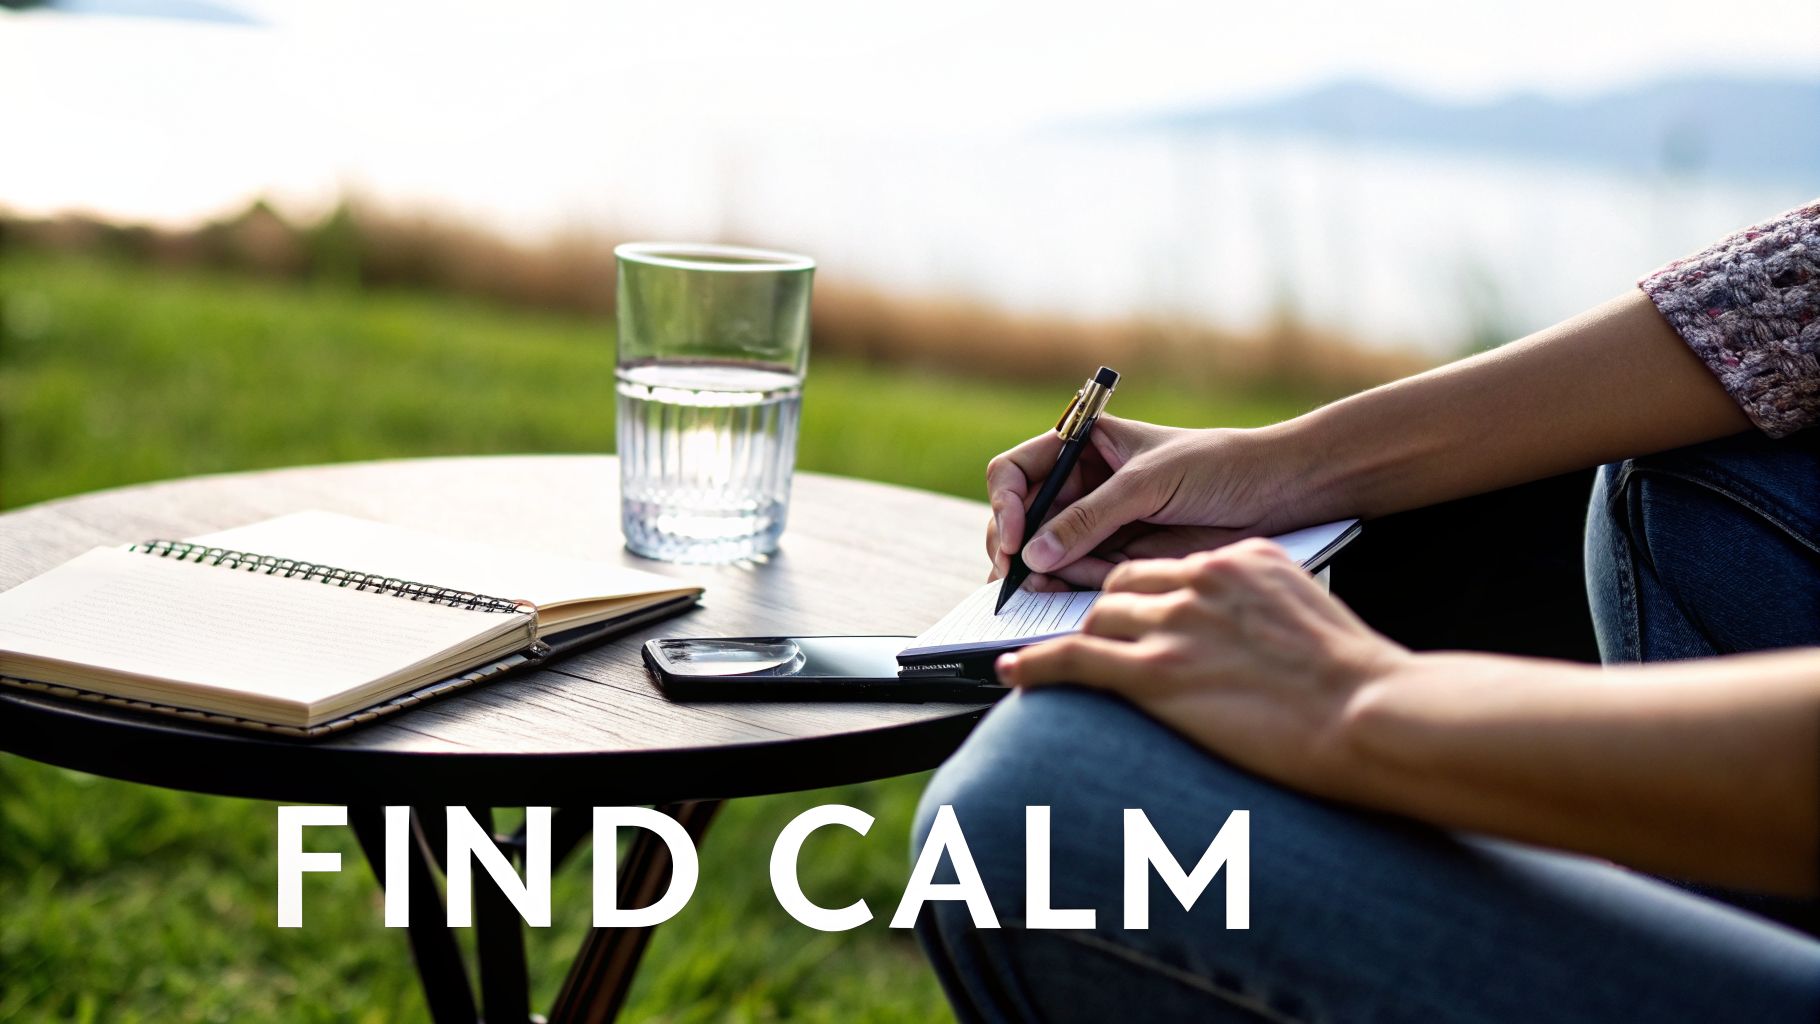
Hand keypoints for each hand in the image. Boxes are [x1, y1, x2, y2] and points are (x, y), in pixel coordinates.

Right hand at [985, 416, 1303, 587]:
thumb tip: (1033, 554)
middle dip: (1013, 547)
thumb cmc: (1216, 465)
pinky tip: (1067, 596)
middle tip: (1015, 577)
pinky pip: (1077, 575)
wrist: (1276, 493)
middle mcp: (1082, 485)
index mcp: (1082, 447)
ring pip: (1044, 553)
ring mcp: (1098, 523)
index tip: (1012, 536)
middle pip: (1021, 519)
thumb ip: (1089, 519)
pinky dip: (1066, 588)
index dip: (1005, 503)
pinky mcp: (1119, 557)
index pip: (1016, 471)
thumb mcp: (1146, 483)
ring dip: (1036, 574)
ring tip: (1038, 594)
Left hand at [995, 539, 1408, 795]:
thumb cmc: (1360, 682)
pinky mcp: (1157, 671)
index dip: (1144, 594)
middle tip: (1099, 643)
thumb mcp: (1310, 616)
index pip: (1169, 566)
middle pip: (1124, 586)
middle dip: (1107, 614)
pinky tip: (1014, 673)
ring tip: (1061, 667)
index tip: (1134, 614)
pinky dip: (1037, 665)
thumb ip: (1265, 608)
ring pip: (1098, 618)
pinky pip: (1073, 659)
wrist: (1373, 713)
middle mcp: (1202, 578)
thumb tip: (1247, 633)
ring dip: (1081, 643)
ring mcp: (1177, 623)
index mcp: (1241, 559)